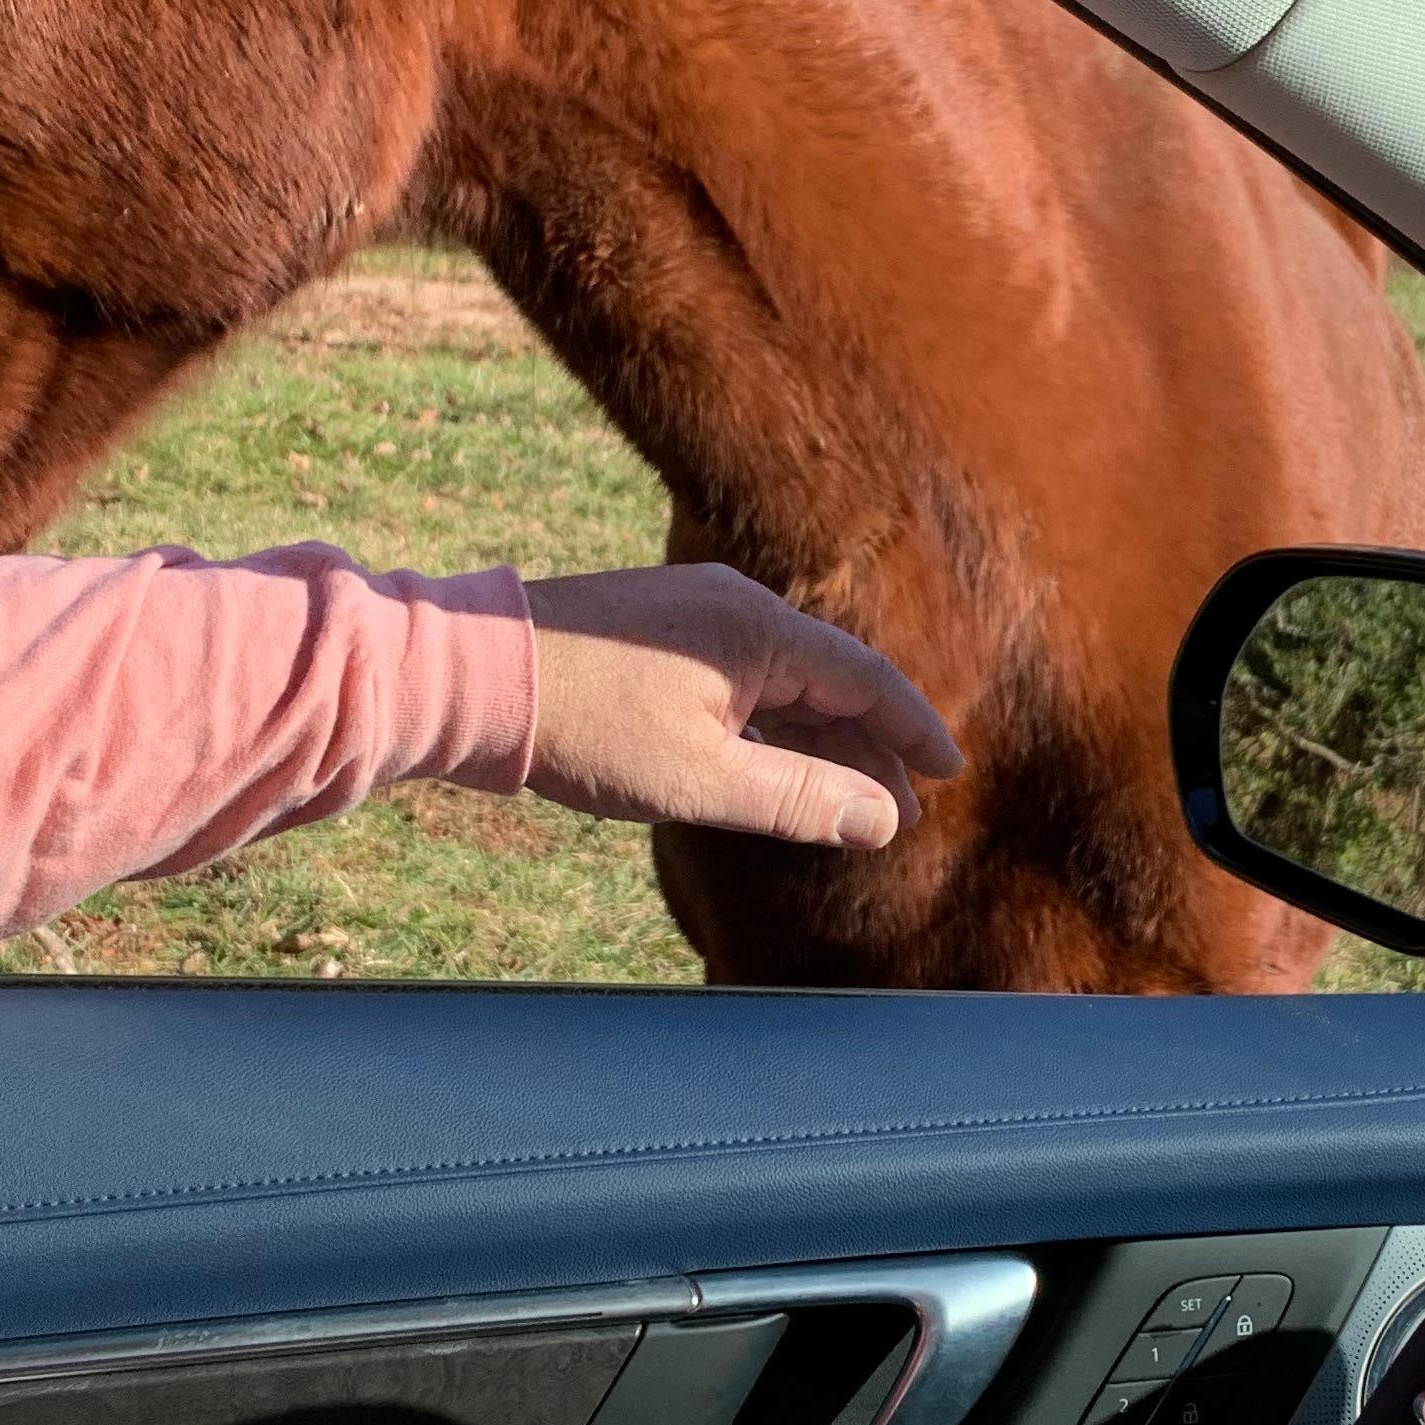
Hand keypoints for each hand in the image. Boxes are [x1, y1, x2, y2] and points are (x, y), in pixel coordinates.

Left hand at [524, 567, 960, 851]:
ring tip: (846, 802)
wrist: (475, 676)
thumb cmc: (586, 729)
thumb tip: (882, 820)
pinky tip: (774, 766)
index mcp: (760, 628)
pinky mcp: (659, 628)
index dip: (914, 730)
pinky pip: (743, 675)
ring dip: (819, 740)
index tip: (949, 772)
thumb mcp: (703, 780)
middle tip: (899, 813)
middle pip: (832, 678)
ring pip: (785, 680)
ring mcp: (695, 611)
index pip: (869, 678)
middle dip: (870, 749)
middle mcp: (736, 604)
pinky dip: (771, 724)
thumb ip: (801, 800)